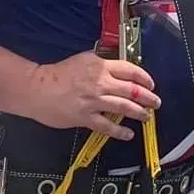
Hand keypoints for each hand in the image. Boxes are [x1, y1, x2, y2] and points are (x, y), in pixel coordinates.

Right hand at [23, 51, 159, 140]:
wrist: (37, 88)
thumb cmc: (58, 73)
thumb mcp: (84, 59)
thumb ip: (102, 64)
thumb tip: (117, 69)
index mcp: (101, 67)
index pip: (130, 70)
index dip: (144, 78)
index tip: (151, 84)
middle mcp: (101, 83)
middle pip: (132, 90)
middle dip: (148, 97)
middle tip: (156, 102)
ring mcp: (94, 101)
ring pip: (124, 107)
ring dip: (139, 112)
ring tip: (147, 116)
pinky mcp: (85, 117)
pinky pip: (107, 125)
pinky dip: (120, 131)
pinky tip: (129, 134)